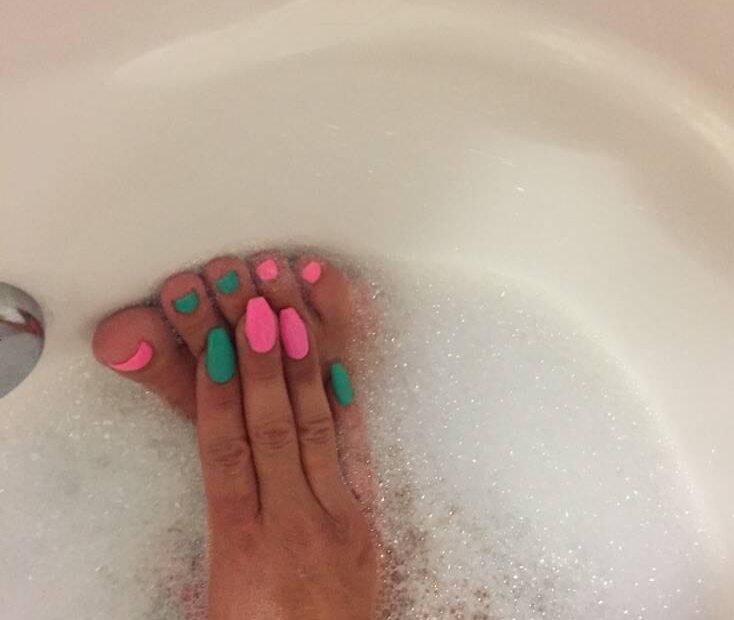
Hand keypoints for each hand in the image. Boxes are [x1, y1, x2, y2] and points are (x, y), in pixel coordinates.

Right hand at [196, 294, 377, 619]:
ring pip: (316, 427)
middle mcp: (291, 522)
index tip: (218, 339)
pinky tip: (342, 367)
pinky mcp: (368, 523)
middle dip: (262, 357)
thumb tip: (213, 453)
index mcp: (241, 546)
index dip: (220, 390)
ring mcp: (336, 518)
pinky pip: (357, 457)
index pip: (226, 450)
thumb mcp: (217, 588)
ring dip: (303, 365)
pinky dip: (349, 409)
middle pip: (271, 424)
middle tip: (255, 299)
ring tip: (294, 311)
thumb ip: (219, 514)